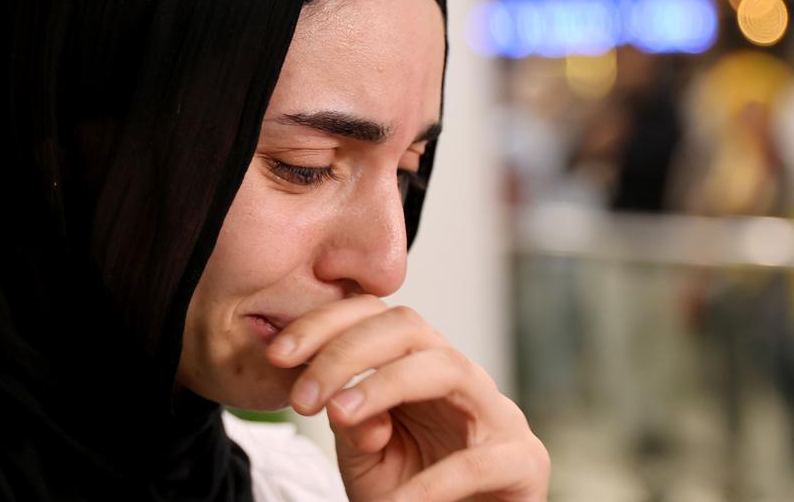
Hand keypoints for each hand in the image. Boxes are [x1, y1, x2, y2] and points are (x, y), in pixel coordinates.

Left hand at [266, 296, 548, 501]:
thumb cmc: (407, 494)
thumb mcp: (362, 454)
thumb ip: (349, 419)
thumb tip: (341, 402)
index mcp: (416, 365)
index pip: (373, 316)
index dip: (323, 324)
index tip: (277, 354)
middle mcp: (459, 377)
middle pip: (408, 326)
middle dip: (346, 351)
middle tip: (302, 396)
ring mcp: (496, 414)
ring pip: (447, 367)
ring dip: (384, 386)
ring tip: (339, 417)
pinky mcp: (522, 460)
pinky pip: (478, 461)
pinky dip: (432, 483)